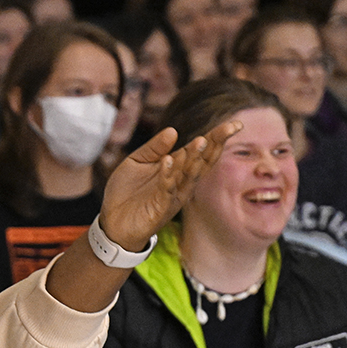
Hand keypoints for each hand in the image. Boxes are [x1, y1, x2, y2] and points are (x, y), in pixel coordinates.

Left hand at [99, 119, 242, 250]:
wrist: (112, 222)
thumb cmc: (125, 192)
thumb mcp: (136, 163)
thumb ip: (154, 148)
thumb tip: (173, 130)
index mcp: (177, 167)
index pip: (200, 150)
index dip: (216, 137)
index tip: (234, 124)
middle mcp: (180, 181)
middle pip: (203, 161)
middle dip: (215, 144)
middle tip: (229, 128)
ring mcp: (173, 195)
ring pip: (189, 175)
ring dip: (195, 158)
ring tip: (201, 140)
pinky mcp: (161, 208)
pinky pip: (167, 189)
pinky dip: (167, 175)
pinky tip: (168, 160)